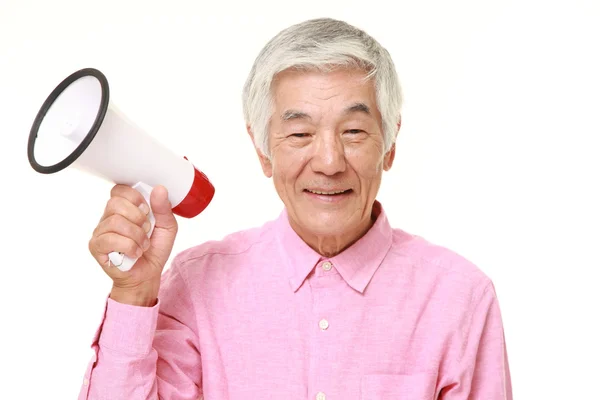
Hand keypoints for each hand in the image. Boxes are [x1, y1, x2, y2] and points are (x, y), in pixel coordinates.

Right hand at [88, 184, 177, 303]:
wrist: (147, 275)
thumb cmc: (154, 249)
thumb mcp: (167, 227)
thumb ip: (164, 208)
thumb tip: (159, 189)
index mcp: (123, 208)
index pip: (119, 190)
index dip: (134, 197)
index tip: (147, 209)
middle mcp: (108, 217)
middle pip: (116, 203)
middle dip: (138, 217)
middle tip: (146, 230)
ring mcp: (100, 231)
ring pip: (115, 222)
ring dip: (136, 235)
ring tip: (143, 245)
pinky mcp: (96, 247)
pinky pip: (110, 239)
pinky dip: (129, 247)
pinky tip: (135, 253)